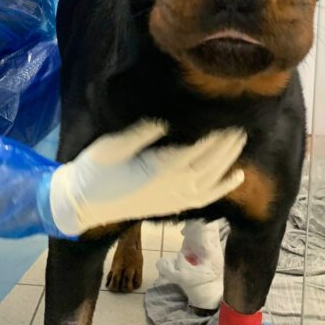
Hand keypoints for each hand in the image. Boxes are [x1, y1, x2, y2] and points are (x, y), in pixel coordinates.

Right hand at [49, 121, 245, 236]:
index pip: (196, 149)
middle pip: (209, 164)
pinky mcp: (173, 206)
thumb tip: (165, 121)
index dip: (214, 136)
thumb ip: (141, 134)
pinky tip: (238, 177)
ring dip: (228, 161)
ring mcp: (175, 198)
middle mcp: (173, 186)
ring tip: (241, 141)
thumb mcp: (113, 146)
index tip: (226, 118)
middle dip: (226, 145)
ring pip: (211, 180)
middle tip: (241, 125)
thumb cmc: (95, 170)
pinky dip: (223, 188)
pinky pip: (205, 198)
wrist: (83, 203)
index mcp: (159, 168)